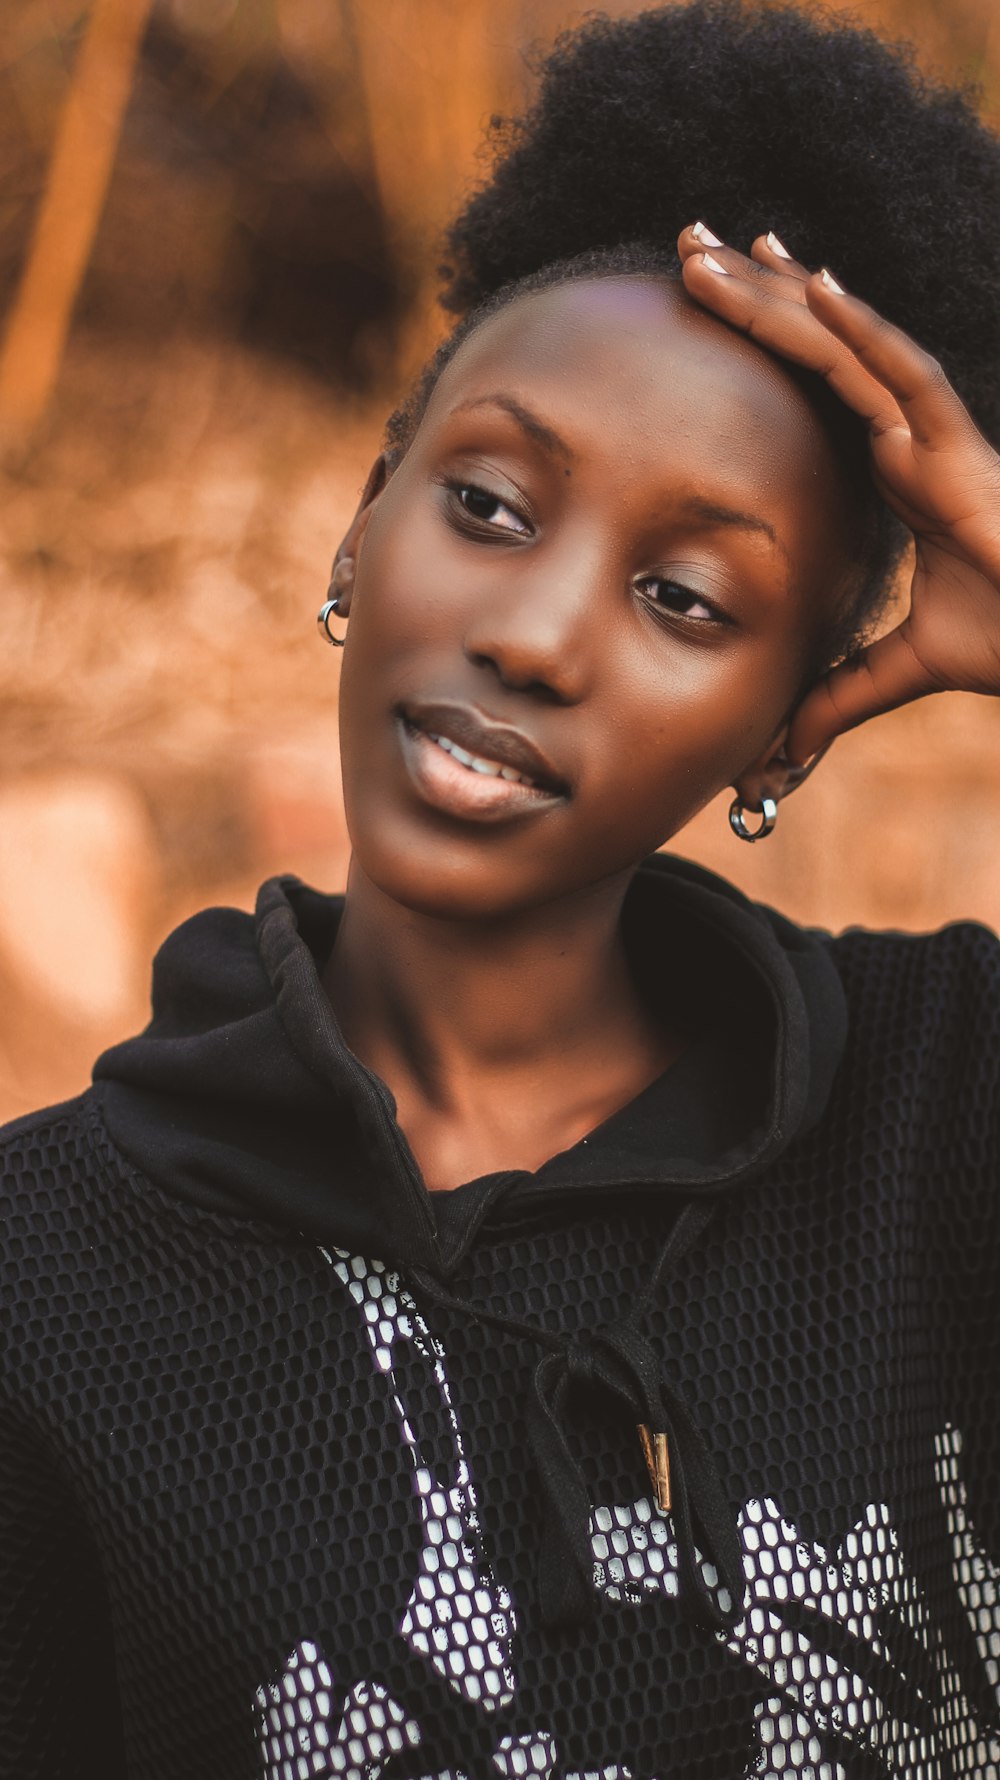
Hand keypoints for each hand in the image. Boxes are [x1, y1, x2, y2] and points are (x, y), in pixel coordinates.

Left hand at [677, 223, 999, 763]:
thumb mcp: (900, 668)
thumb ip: (841, 694)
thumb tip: (785, 744)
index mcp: (895, 470)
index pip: (812, 389)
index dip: (761, 341)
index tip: (704, 301)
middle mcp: (910, 438)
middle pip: (818, 350)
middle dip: (755, 294)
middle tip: (689, 243)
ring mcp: (936, 436)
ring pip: (847, 348)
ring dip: (784, 297)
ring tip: (725, 247)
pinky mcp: (963, 450)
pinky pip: (906, 375)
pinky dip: (861, 331)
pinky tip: (813, 285)